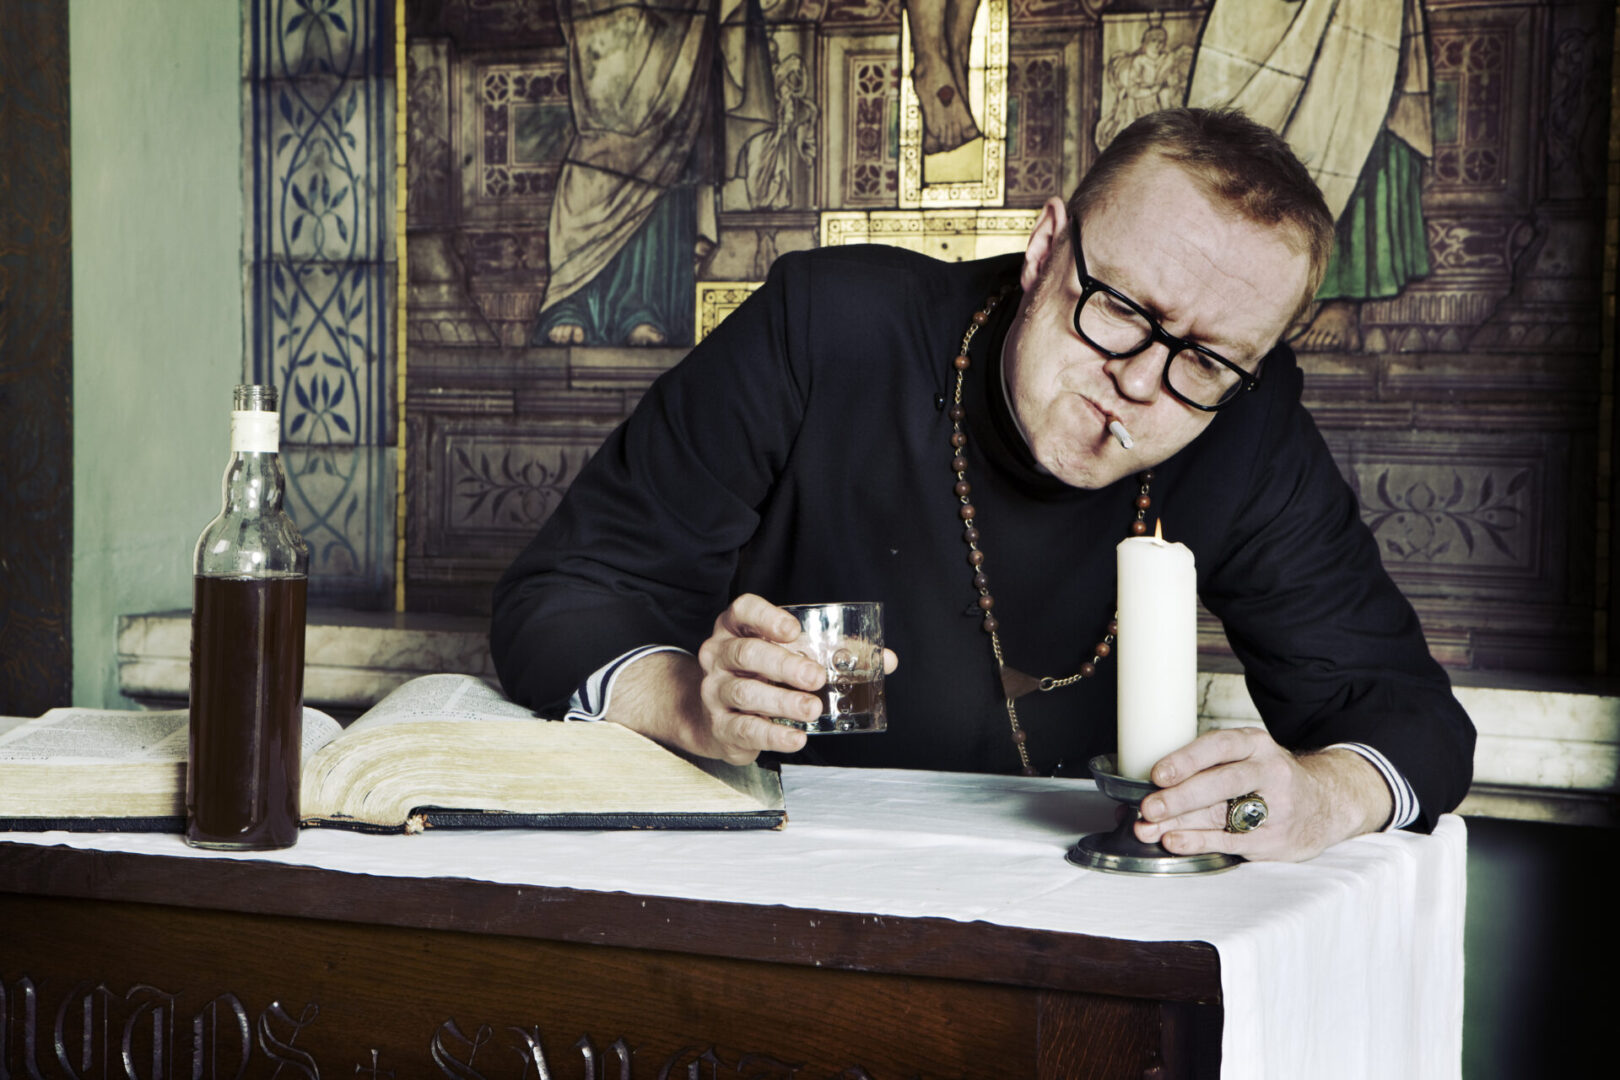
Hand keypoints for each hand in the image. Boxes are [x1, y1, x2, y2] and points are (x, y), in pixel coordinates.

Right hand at [609, 595, 897, 765]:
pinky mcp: (719, 726)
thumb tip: (887, 660)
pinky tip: (796, 738)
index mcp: (736, 628)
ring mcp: (715, 691)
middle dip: (784, 665)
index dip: (767, 617)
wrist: (712, 716)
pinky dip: (773, 736)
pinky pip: (745, 730)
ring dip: (782, 702)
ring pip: (745, 693)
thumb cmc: (760, 677)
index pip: (744, 610)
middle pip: (746, 652)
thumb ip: (835, 653)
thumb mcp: (788, 656)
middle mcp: (719, 655)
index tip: (795, 630)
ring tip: (812, 710)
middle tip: (816, 677)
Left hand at [1133, 727, 1392, 862]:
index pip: (1220, 746)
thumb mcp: (1245, 759)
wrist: (1325, 805)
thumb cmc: (1268, 779)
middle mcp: (1270, 772)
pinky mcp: (1275, 838)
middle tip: (1148, 807)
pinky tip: (1175, 840)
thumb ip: (1204, 770)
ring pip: (1223, 814)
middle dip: (1180, 797)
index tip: (1157, 773)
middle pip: (1222, 783)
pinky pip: (1231, 840)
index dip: (1187, 759)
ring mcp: (1277, 806)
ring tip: (1148, 828)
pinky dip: (1198, 842)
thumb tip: (1151, 787)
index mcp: (1256, 744)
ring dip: (1180, 822)